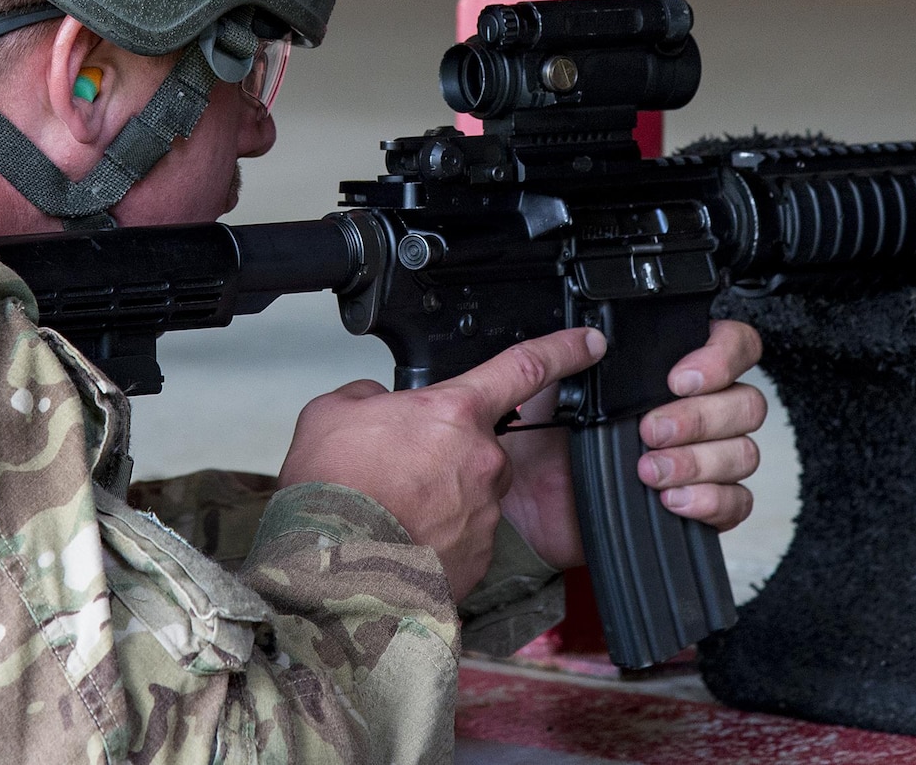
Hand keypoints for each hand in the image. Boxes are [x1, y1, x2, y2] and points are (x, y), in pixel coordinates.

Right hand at [276, 326, 606, 599]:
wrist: (328, 570)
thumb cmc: (331, 494)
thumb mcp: (332, 412)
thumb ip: (370, 397)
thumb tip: (380, 406)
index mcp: (454, 413)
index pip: (525, 368)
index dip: (563, 350)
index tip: (588, 344)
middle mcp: (482, 461)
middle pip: (478, 445)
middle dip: (445, 454)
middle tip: (397, 470)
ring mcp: (484, 513)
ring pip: (470, 493)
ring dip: (438, 498)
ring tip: (389, 511)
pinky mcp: (477, 558)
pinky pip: (463, 538)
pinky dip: (436, 538)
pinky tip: (399, 541)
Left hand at [499, 319, 766, 569]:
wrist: (527, 508)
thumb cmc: (541, 445)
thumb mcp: (545, 389)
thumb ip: (565, 356)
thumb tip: (592, 339)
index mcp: (668, 371)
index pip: (731, 345)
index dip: (721, 357)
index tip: (680, 379)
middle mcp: (696, 410)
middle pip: (745, 402)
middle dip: (700, 417)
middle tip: (650, 430)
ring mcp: (703, 459)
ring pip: (744, 452)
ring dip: (698, 461)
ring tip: (649, 471)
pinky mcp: (702, 505)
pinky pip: (737, 502)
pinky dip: (710, 500)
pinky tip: (671, 499)